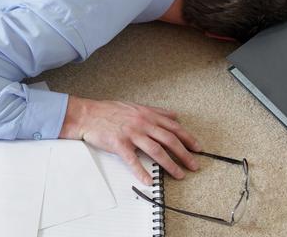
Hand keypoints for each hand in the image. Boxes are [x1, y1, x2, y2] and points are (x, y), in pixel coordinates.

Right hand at [59, 96, 200, 184]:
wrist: (88, 114)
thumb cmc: (110, 111)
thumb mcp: (136, 106)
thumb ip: (155, 112)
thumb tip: (173, 115)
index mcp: (147, 114)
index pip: (173, 127)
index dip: (188, 138)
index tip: (197, 148)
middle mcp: (142, 123)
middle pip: (169, 139)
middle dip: (184, 153)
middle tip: (193, 165)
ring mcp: (131, 133)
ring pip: (155, 150)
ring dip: (169, 164)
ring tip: (178, 174)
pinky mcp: (119, 143)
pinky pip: (132, 160)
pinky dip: (141, 171)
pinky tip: (149, 180)